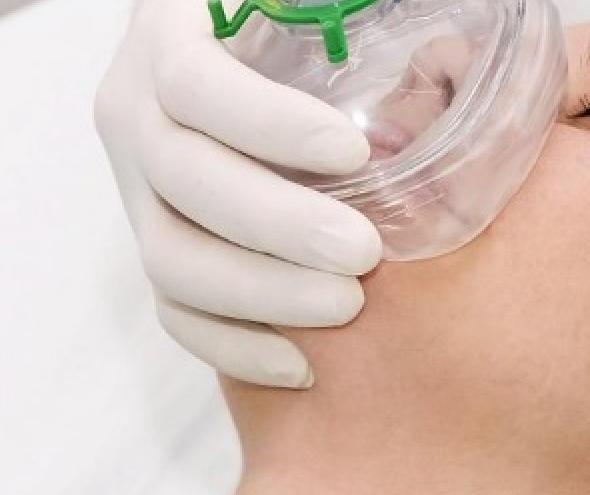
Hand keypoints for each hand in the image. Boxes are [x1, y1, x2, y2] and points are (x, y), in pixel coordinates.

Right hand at [94, 0, 380, 387]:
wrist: (243, 67)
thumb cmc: (299, 31)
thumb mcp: (315, 11)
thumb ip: (348, 26)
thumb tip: (452, 60)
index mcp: (169, 42)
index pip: (196, 85)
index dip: (269, 124)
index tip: (353, 152)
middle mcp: (138, 119)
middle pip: (183, 182)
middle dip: (278, 226)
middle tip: (365, 252)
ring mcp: (141, 194)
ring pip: (172, 259)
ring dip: (261, 294)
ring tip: (347, 306)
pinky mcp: (163, 251)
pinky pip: (177, 314)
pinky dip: (236, 348)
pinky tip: (305, 364)